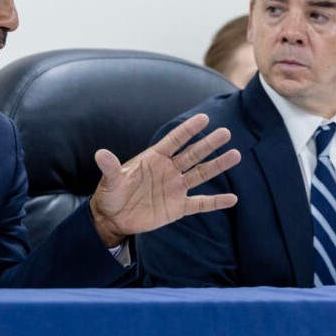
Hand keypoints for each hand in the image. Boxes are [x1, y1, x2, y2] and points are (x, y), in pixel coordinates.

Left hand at [89, 113, 240, 247]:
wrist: (114, 217)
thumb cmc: (111, 194)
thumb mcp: (111, 181)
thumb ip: (110, 167)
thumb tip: (100, 154)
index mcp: (154, 159)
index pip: (174, 141)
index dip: (188, 130)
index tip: (204, 118)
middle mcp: (168, 170)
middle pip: (192, 154)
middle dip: (208, 144)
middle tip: (225, 133)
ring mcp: (175, 188)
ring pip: (200, 174)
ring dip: (217, 165)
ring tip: (235, 155)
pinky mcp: (178, 207)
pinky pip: (200, 203)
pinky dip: (215, 202)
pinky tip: (232, 199)